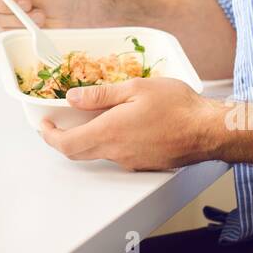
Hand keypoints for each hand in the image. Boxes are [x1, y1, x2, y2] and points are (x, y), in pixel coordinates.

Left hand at [40, 77, 218, 170]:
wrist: (208, 130)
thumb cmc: (177, 106)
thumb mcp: (135, 89)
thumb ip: (100, 95)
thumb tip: (73, 98)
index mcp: (110, 132)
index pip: (67, 144)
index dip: (50, 137)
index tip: (44, 126)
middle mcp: (117, 152)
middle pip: (79, 152)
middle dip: (63, 139)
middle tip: (58, 124)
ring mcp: (131, 161)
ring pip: (99, 153)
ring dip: (88, 138)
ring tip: (92, 116)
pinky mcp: (144, 163)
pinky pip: (118, 155)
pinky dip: (110, 141)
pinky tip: (120, 125)